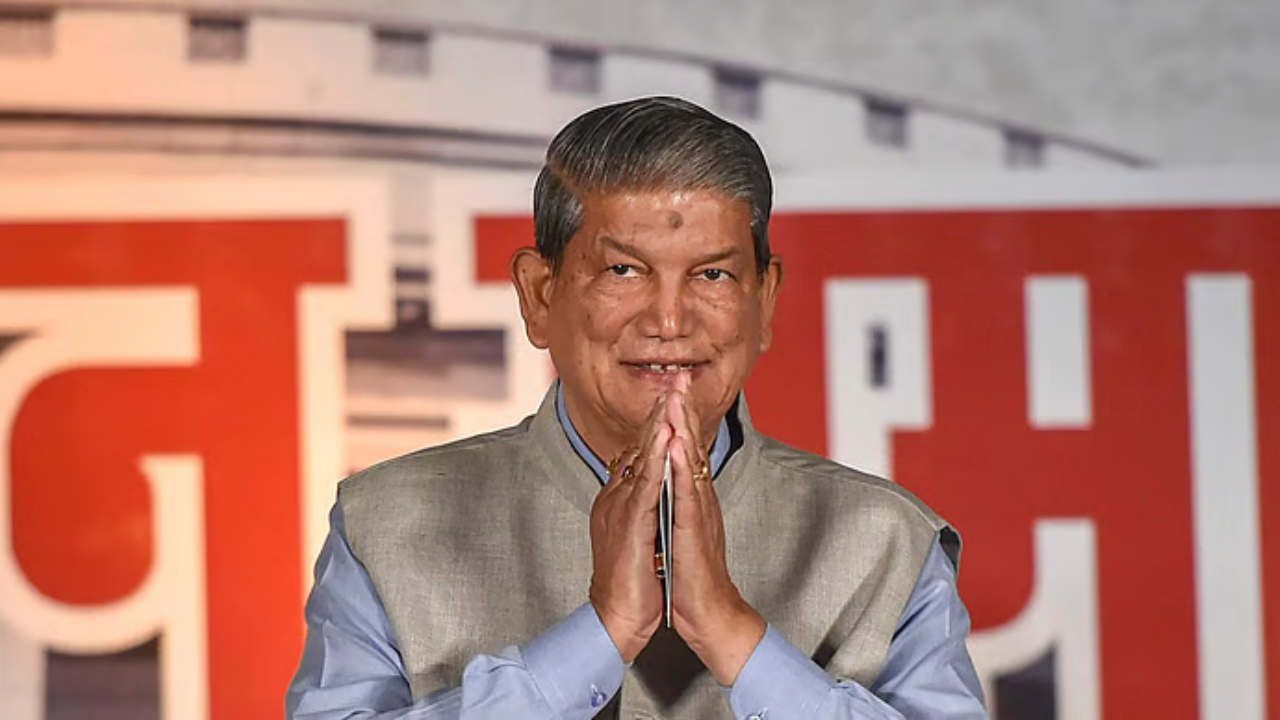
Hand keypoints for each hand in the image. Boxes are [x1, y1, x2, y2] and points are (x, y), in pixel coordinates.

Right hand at [587, 394, 670, 662]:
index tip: (672, 396)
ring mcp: (620, 508)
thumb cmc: (635, 583)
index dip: (656, 424)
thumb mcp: (642, 536)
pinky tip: (666, 436)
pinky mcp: (630, 523)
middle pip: (639, 446)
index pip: (640, 453)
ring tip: (670, 396)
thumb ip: (646, 509)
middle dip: (658, 413)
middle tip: (673, 380)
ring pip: (641, 457)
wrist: (619, 618)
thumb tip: (657, 491)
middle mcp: (615, 498)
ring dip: (657, 425)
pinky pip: (645, 482)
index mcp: (620, 500)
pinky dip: (656, 457)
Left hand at [666, 375, 765, 684]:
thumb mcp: (679, 530)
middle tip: (679, 375)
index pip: (685, 450)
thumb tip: (666, 483)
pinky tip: (678, 446)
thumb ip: (675, 504)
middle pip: (692, 446)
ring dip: (684, 428)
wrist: (709, 614)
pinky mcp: (694, 531)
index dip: (678, 418)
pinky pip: (688, 493)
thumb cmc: (691, 576)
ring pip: (692, 462)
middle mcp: (699, 499)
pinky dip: (683, 468)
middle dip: (683, 410)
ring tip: (677, 397)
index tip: (671, 387)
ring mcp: (699, 513)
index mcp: (692, 499)